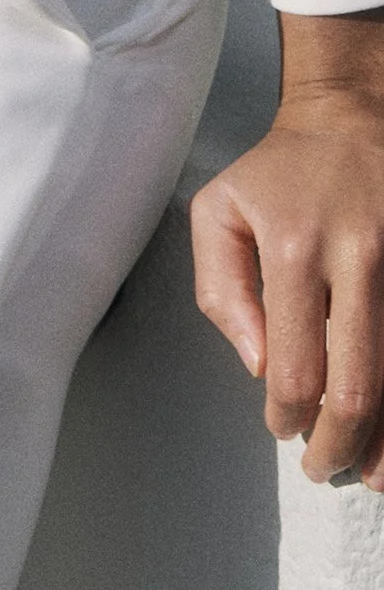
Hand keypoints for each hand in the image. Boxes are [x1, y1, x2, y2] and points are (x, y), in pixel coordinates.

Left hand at [192, 12, 383, 487]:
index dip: (289, 417)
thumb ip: (221, 289)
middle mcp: (359, 258)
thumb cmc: (280, 172)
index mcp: (294, 247)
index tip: (283, 429)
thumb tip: (258, 365)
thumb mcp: (220, 211)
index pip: (295, 365)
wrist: (353, 117)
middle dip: (340, 446)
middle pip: (358, 388)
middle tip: (326, 468)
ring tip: (374, 473)